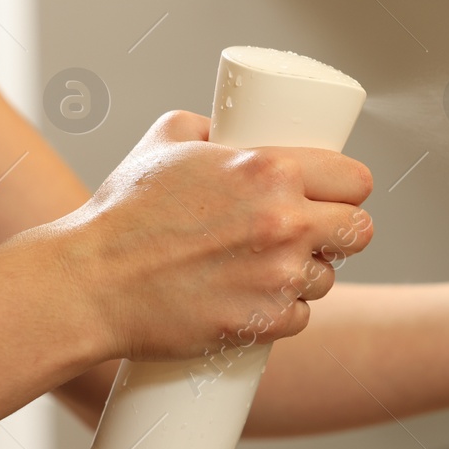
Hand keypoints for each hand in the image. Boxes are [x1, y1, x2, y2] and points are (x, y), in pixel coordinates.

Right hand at [51, 111, 374, 360]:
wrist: (89, 283)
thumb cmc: (123, 213)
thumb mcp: (165, 142)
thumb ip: (212, 128)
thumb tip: (235, 127)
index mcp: (270, 169)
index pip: (356, 180)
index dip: (348, 189)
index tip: (337, 196)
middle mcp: (285, 221)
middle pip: (359, 230)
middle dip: (340, 232)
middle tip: (313, 234)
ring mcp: (278, 275)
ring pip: (329, 276)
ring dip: (306, 274)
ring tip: (265, 267)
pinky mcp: (265, 321)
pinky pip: (301, 317)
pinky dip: (279, 312)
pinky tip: (250, 298)